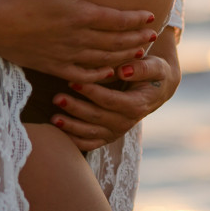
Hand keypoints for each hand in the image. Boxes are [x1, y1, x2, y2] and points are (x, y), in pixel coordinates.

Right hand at [0, 0, 157, 83]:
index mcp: (78, 15)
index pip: (117, 20)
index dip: (137, 20)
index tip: (151, 17)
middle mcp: (76, 38)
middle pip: (116, 42)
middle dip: (137, 39)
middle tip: (153, 36)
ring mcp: (66, 55)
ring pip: (104, 59)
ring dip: (125, 56)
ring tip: (139, 52)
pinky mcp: (54, 66)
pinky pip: (85, 74)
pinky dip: (102, 74)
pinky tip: (110, 71)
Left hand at [49, 32, 180, 151]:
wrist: (156, 88)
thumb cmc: (153, 73)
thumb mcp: (155, 66)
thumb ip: (142, 68)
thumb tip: (123, 71)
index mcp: (137, 105)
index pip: (110, 101)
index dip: (91, 92)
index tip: (73, 82)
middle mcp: (126, 122)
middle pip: (97, 118)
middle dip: (75, 108)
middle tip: (56, 98)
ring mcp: (116, 131)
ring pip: (91, 133)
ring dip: (71, 126)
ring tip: (53, 118)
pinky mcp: (108, 135)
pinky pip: (90, 144)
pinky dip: (74, 140)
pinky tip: (59, 132)